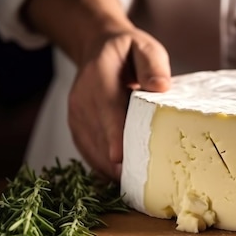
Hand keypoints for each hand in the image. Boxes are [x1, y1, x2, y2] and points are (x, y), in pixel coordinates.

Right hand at [68, 27, 170, 180]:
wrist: (98, 48)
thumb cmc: (128, 51)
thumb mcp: (144, 47)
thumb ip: (152, 65)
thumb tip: (160, 87)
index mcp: (99, 78)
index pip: (106, 109)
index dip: (113, 135)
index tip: (120, 158)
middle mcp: (82, 99)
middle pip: (100, 137)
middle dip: (119, 162)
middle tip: (143, 185)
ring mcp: (76, 115)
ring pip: (92, 149)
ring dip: (112, 170)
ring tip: (136, 188)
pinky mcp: (76, 128)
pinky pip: (88, 152)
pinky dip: (103, 168)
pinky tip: (122, 180)